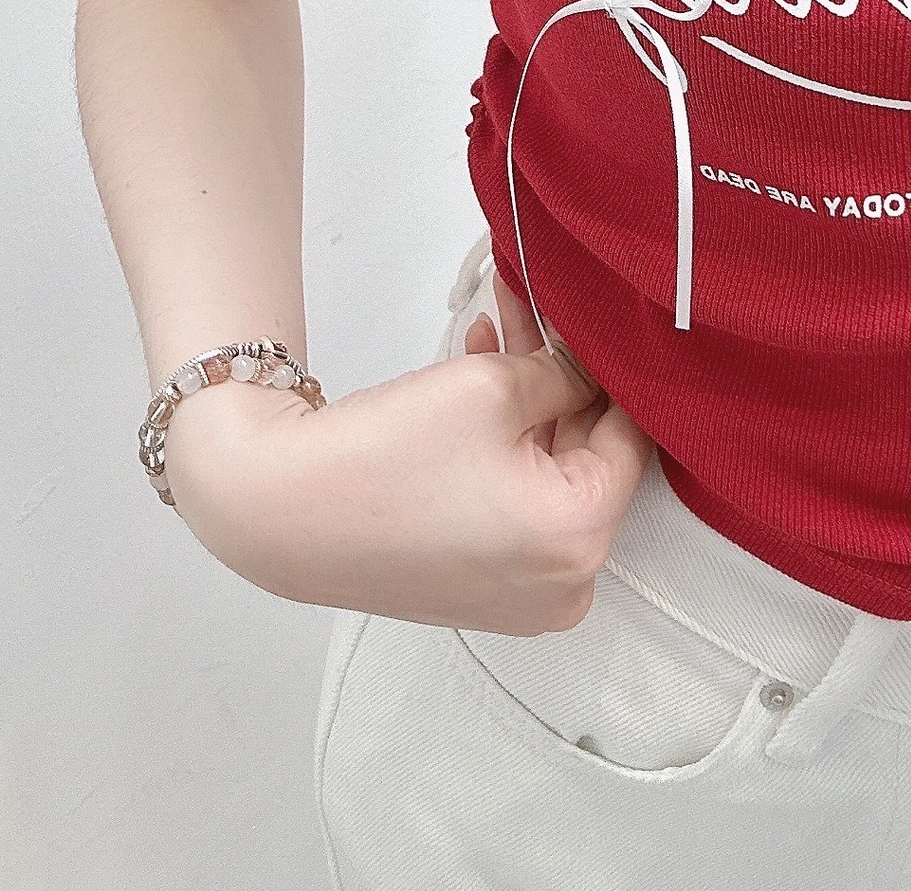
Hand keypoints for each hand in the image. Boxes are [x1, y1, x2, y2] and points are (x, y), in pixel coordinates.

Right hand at [167, 302, 654, 633]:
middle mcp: (568, 586)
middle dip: (559, 379)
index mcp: (582, 538)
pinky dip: (506, 452)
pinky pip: (518, 510)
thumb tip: (592, 365)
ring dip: (529, 406)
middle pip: (587, 458)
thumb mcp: (493, 386)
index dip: (607, 369)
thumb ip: (564, 371)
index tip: (585, 321)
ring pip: (549, 478)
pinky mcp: (484, 593)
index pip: (629, 435)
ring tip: (494, 332)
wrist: (280, 512)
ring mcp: (525, 599)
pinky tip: (476, 384)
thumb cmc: (387, 453)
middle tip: (530, 311)